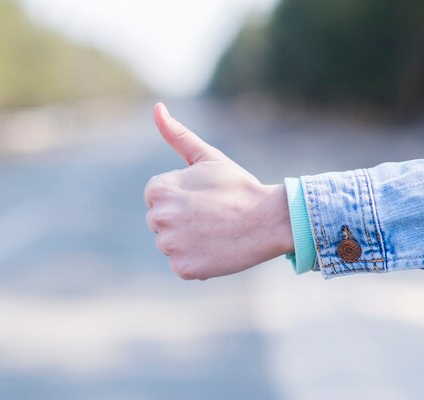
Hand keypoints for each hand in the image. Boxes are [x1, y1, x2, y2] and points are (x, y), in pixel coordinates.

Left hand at [145, 103, 293, 279]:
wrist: (268, 220)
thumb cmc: (238, 186)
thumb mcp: (207, 156)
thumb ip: (177, 134)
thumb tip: (157, 108)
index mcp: (158, 189)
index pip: (155, 198)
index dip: (180, 198)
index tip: (202, 198)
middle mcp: (158, 218)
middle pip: (160, 222)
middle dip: (180, 219)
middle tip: (210, 216)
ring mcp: (170, 245)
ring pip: (170, 244)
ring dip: (187, 241)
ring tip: (214, 232)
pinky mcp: (183, 268)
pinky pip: (182, 264)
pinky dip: (196, 261)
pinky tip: (215, 249)